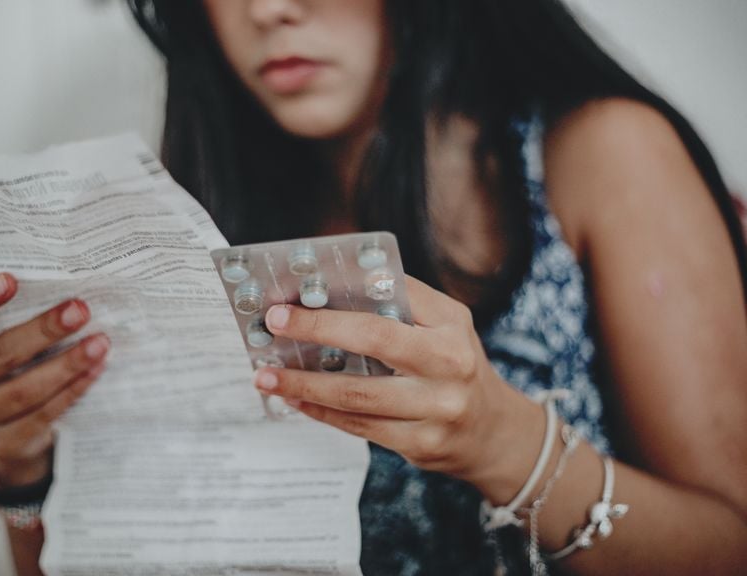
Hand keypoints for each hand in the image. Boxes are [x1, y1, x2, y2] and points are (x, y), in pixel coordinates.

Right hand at [0, 273, 108, 487]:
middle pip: (0, 353)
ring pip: (24, 389)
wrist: (10, 438)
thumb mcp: (4, 345)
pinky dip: (72, 390)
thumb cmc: (11, 375)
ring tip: (99, 344)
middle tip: (80, 310)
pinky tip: (94, 371)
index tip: (10, 279)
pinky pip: (42, 415)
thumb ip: (21, 321)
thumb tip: (71, 294)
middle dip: (44, 330)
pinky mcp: (1, 444)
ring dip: (67, 364)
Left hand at [253, 276, 542, 496]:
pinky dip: (322, 412)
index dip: (335, 305)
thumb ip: (401, 301)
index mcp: (451, 328)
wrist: (493, 433)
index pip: (388, 305)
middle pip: (372, 344)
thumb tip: (336, 285)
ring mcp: (436, 411)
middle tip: (272, 328)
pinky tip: (296, 400)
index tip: (290, 303)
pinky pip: (360, 427)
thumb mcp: (446, 324)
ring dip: (304, 385)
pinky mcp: (420, 445)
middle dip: (315, 332)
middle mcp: (449, 368)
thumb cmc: (457, 364)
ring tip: (267, 376)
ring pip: (357, 397)